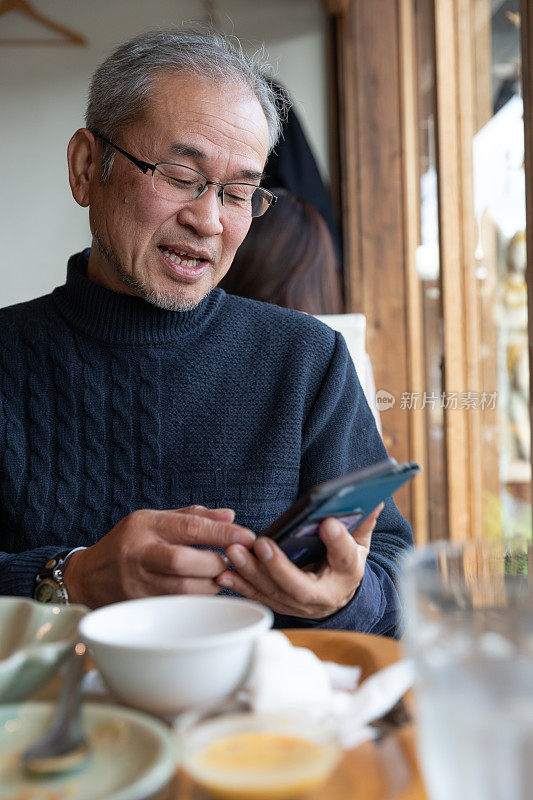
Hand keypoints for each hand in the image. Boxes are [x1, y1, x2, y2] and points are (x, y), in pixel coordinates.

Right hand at [63, 506, 254, 608]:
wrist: (88, 576)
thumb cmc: (129, 543)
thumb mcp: (154, 519)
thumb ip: (193, 516)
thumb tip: (229, 516)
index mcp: (145, 526)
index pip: (189, 527)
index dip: (222, 533)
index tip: (247, 537)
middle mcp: (138, 554)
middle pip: (184, 561)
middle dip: (215, 562)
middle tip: (230, 560)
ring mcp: (137, 584)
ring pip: (183, 589)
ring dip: (210, 584)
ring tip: (218, 575)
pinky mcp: (140, 607)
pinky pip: (178, 606)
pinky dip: (198, 599)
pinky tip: (203, 589)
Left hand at [216, 503, 383, 618]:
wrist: (335, 593)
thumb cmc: (344, 562)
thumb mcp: (359, 543)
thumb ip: (363, 522)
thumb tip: (375, 498)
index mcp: (348, 575)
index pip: (346, 558)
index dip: (339, 541)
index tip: (328, 522)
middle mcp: (322, 596)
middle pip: (298, 586)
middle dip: (278, 567)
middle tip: (261, 544)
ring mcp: (298, 605)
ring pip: (272, 593)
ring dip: (250, 574)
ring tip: (234, 553)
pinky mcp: (279, 604)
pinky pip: (258, 597)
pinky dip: (240, 586)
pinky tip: (224, 574)